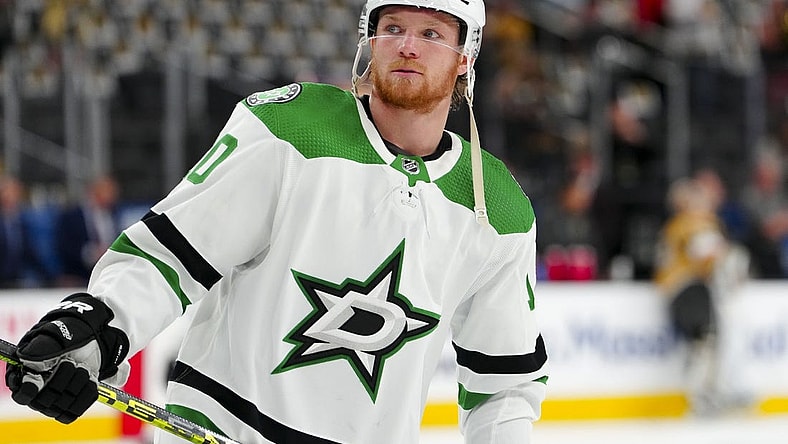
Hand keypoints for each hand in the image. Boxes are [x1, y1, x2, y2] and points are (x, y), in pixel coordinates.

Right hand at [4, 293, 129, 423]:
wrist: (87, 341)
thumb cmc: (65, 337)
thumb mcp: (51, 337)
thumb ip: (37, 349)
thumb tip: (27, 360)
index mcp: (23, 376)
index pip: (22, 395)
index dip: (30, 389)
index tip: (40, 378)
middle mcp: (36, 393)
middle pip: (46, 401)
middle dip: (63, 379)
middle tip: (71, 362)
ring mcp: (53, 402)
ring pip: (63, 407)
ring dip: (78, 385)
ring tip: (82, 367)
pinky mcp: (69, 406)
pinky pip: (76, 411)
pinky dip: (87, 394)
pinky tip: (90, 379)